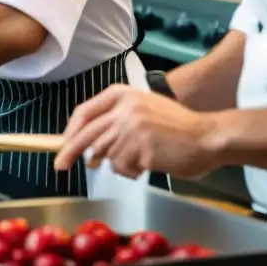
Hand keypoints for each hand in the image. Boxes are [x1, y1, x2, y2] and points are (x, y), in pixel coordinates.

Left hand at [54, 84, 222, 179]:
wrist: (207, 136)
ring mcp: (132, 129)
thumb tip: (88, 145)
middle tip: (59, 165)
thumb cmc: (177, 127)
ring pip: (105, 154)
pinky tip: (149, 162)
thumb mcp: (142, 109)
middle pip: (86, 134)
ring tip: (139, 157)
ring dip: (118, 162)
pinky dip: (131, 171)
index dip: (70, 130)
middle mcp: (124, 109)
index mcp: (122, 94)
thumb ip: (115, 120)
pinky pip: (123, 167)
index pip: (85, 112)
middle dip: (69, 152)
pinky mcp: (141, 149)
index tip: (63, 143)